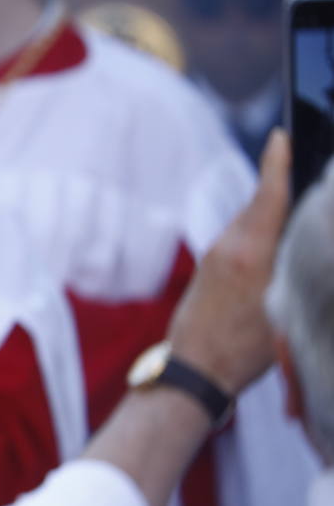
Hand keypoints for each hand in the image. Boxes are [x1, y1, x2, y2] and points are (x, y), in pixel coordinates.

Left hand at [168, 130, 290, 394]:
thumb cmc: (247, 350)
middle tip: (307, 168)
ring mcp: (215, 256)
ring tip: (300, 210)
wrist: (194, 369)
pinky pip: (239, 238)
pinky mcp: (209, 267)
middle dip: (284, 187)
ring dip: (273, 214)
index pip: (269, 197)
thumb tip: (310, 250)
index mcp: (251, 253)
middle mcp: (229, 246)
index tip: (281, 136)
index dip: (278, 164)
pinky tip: (277, 246)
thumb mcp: (289, 313)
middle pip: (262, 206)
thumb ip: (301, 275)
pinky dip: (260, 233)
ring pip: (250, 223)